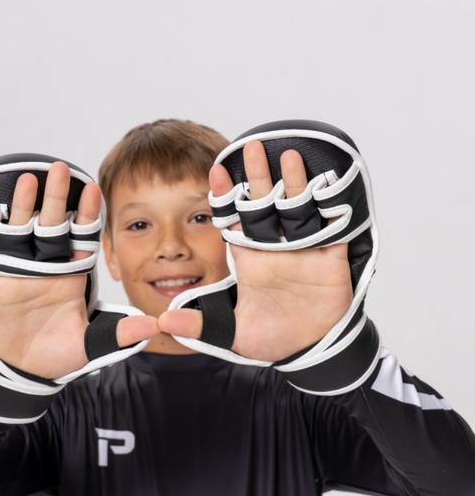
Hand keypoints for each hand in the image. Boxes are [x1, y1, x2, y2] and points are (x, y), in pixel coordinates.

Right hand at [0, 162, 158, 378]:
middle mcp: (47, 262)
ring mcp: (19, 265)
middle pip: (52, 223)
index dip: (87, 214)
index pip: (82, 236)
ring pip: (21, 227)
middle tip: (60, 169)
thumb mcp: (90, 345)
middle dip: (57, 198)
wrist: (22, 366)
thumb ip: (119, 334)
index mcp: (72, 271)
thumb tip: (153, 328)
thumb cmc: (57, 353)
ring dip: (24, 205)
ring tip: (27, 180)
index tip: (94, 190)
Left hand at [158, 142, 352, 361]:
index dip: (225, 196)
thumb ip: (199, 326)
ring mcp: (303, 248)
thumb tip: (163, 322)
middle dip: (259, 176)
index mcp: (249, 257)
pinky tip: (327, 183)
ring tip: (289, 155)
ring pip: (298, 207)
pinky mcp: (330, 256)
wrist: (309, 349)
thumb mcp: (231, 334)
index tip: (214, 171)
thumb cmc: (271, 338)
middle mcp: (274, 246)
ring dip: (295, 182)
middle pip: (265, 203)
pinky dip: (331, 206)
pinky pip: (332, 226)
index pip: (234, 219)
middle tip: (252, 146)